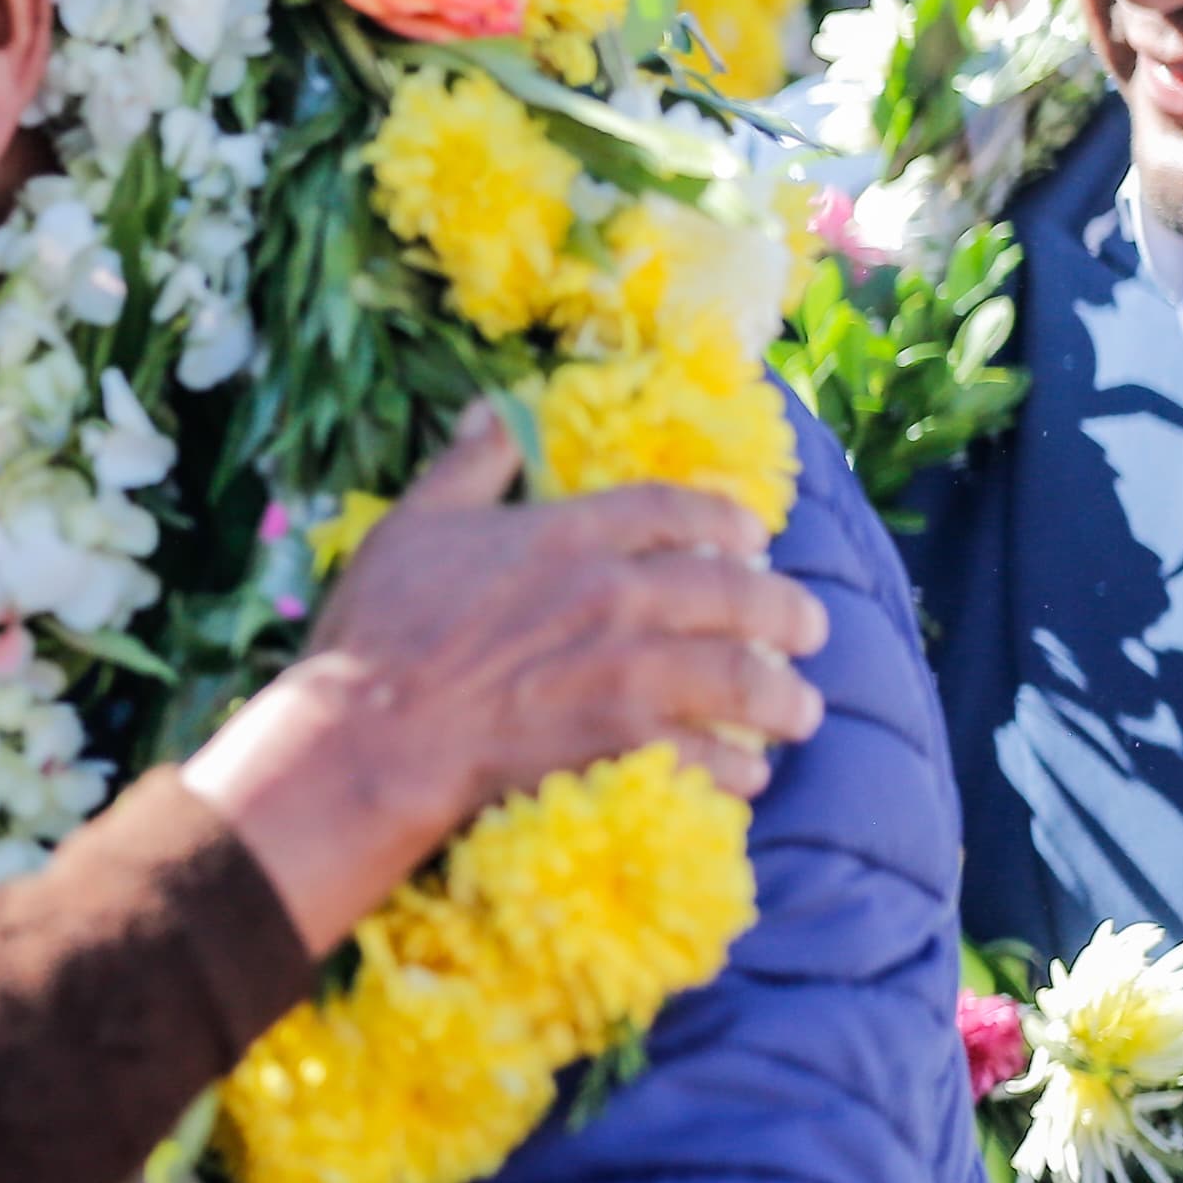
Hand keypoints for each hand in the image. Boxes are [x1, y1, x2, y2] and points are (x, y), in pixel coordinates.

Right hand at [184, 409, 826, 953]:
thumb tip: (494, 408)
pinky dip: (738, 767)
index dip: (726, 521)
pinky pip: (709, 755)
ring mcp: (627, 672)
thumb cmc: (379, 631)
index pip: (675, 511)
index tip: (754, 539)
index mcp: (568, 534)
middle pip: (734, 591)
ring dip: (783, 696)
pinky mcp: (624, 742)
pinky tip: (749, 774)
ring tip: (801, 710)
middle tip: (810, 629)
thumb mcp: (411, 525)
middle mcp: (615, 595)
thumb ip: (466, 465)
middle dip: (785, 611)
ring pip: (741, 676)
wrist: (373, 732)